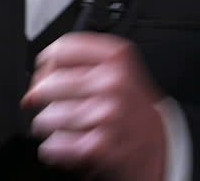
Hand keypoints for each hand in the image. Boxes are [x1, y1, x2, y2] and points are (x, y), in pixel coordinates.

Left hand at [22, 31, 166, 180]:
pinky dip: (55, 149)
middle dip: (43, 99)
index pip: (61, 50)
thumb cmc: (134, 110)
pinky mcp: (99, 146)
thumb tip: (35, 80)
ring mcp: (106, 114)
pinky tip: (71, 144)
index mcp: (117, 57)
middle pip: (49, 84)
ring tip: (68, 127)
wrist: (164, 148)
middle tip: (55, 105)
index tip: (47, 74)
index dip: (47, 65)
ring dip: (49, 126)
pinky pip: (54, 145)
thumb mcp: (119, 71)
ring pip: (46, 117)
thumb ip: (80, 64)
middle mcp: (113, 82)